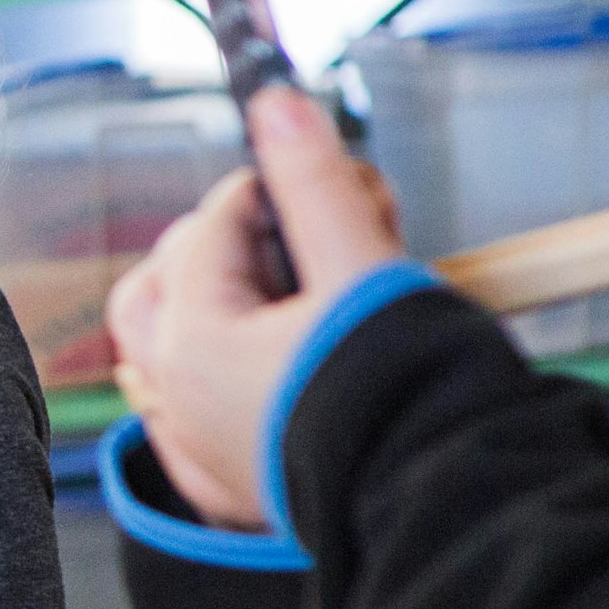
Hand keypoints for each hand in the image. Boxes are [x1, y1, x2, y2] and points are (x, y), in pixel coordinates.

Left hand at [106, 85, 407, 530]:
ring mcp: (193, 442)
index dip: (285, 190)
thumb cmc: (409, 390)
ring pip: (162, 343)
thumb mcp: (365, 270)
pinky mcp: (223, 481)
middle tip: (318, 233)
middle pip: (165, 279)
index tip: (354, 188)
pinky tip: (264, 352)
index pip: (217, 220)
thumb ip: (316, 185)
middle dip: (234, 239)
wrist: (447, 506)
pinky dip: (213, 366)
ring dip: (212, 300)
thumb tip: (276, 102)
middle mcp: (175, 392)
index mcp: (194, 336)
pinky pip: (183, 407)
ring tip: (290, 285)